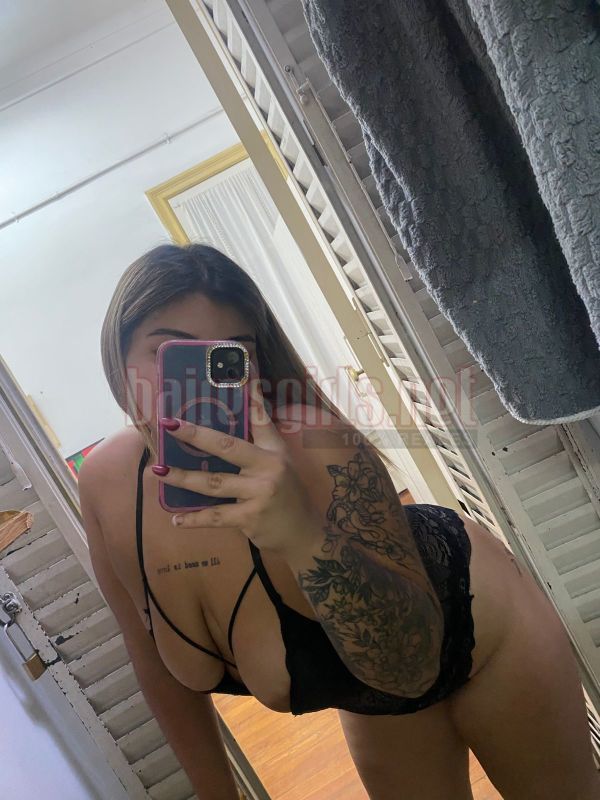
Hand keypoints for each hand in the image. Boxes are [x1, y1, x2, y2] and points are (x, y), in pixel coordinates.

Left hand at [154, 364, 319, 555]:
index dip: (250, 396)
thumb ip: (262, 432)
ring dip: (182, 478)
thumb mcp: (280, 460)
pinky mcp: (249, 519)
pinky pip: (215, 517)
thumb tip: (250, 397)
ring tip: (158, 471)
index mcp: (273, 452)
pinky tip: (176, 519)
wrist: (303, 533)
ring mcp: (257, 495)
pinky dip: (194, 519)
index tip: (237, 374)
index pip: (259, 419)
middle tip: (168, 425)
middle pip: (226, 448)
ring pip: (212, 484)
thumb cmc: (288, 493)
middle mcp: (267, 470)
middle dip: (196, 435)